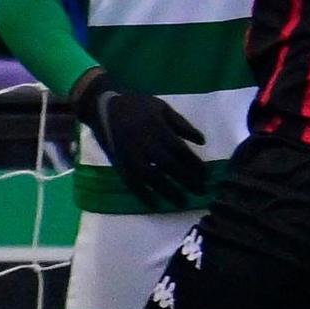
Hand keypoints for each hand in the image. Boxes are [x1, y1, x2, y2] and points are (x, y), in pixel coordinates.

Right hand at [71, 69, 206, 209]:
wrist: (103, 106)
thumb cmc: (136, 105)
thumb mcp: (162, 107)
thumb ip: (182, 124)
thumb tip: (202, 141)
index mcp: (159, 128)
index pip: (181, 151)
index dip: (195, 164)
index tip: (206, 175)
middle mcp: (147, 144)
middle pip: (170, 166)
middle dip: (187, 180)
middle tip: (200, 192)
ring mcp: (132, 155)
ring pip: (153, 178)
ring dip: (168, 191)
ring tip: (181, 202)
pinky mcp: (120, 163)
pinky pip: (132, 183)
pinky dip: (143, 195)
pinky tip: (154, 204)